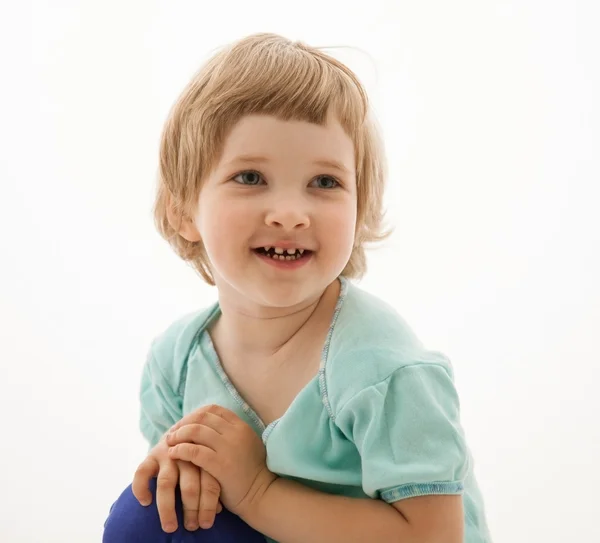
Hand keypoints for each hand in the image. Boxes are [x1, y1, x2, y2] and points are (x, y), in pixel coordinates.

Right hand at [132, 431, 222, 531]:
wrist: (184, 432)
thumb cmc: (200, 458)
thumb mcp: (209, 467)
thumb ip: (213, 483)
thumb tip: (219, 510)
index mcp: (207, 457)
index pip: (210, 484)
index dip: (208, 506)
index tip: (206, 525)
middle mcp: (187, 455)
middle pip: (190, 485)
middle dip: (191, 509)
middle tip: (191, 528)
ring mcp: (168, 454)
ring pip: (166, 483)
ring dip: (167, 508)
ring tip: (170, 528)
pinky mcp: (151, 455)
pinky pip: (142, 472)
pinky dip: (141, 487)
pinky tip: (145, 502)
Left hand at [166, 404, 277, 518]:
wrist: (260, 494)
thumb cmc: (250, 471)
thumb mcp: (246, 443)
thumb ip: (229, 433)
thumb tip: (205, 425)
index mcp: (241, 426)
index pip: (212, 409)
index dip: (194, 414)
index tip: (184, 424)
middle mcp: (235, 433)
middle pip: (202, 417)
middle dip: (183, 423)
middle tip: (172, 433)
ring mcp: (228, 448)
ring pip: (196, 431)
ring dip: (178, 435)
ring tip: (169, 442)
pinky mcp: (220, 465)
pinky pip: (194, 451)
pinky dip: (180, 450)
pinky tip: (173, 454)